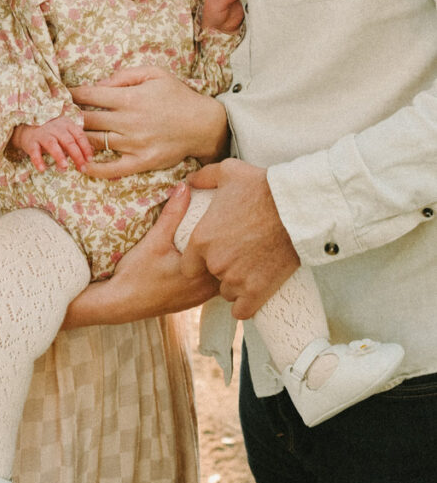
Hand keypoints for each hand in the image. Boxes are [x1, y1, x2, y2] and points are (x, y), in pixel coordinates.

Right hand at [10, 116, 92, 171]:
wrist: (29, 130)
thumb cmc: (52, 135)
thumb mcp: (66, 136)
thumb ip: (78, 143)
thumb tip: (92, 153)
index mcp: (67, 124)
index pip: (79, 135)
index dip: (85, 148)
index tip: (89, 160)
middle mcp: (55, 127)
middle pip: (68, 141)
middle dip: (76, 155)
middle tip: (81, 168)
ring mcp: (43, 133)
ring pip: (52, 144)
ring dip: (59, 156)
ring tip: (64, 167)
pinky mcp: (31, 141)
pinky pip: (35, 151)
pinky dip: (38, 160)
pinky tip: (42, 169)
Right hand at [62, 183, 219, 326]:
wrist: (120, 303)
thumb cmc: (136, 273)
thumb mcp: (155, 239)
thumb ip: (173, 213)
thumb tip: (185, 187)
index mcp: (202, 273)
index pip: (229, 251)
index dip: (232, 233)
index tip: (231, 217)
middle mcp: (206, 289)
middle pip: (230, 263)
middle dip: (228, 245)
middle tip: (228, 223)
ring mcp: (200, 297)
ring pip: (221, 274)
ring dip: (219, 258)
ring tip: (217, 238)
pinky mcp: (192, 301)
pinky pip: (211, 283)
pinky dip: (210, 270)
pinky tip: (201, 257)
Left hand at [70, 66, 228, 178]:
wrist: (203, 124)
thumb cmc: (177, 95)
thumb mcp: (155, 73)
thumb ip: (125, 75)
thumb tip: (100, 83)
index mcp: (130, 98)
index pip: (90, 95)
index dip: (70, 94)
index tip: (59, 95)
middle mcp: (129, 121)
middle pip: (87, 119)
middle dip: (68, 117)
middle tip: (55, 117)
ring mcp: (134, 144)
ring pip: (95, 142)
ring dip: (77, 140)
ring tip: (63, 138)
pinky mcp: (141, 162)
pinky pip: (113, 169)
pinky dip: (95, 168)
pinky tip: (83, 165)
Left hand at [181, 159, 299, 318]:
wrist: (296, 208)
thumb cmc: (261, 187)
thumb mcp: (227, 172)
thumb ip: (203, 178)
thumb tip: (188, 181)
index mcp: (201, 239)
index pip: (187, 266)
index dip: (197, 261)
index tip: (211, 253)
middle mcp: (215, 263)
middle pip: (210, 278)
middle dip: (220, 268)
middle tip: (237, 254)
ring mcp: (237, 279)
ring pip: (228, 292)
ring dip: (235, 284)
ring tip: (249, 268)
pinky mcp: (258, 291)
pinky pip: (243, 310)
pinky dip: (246, 304)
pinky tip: (252, 292)